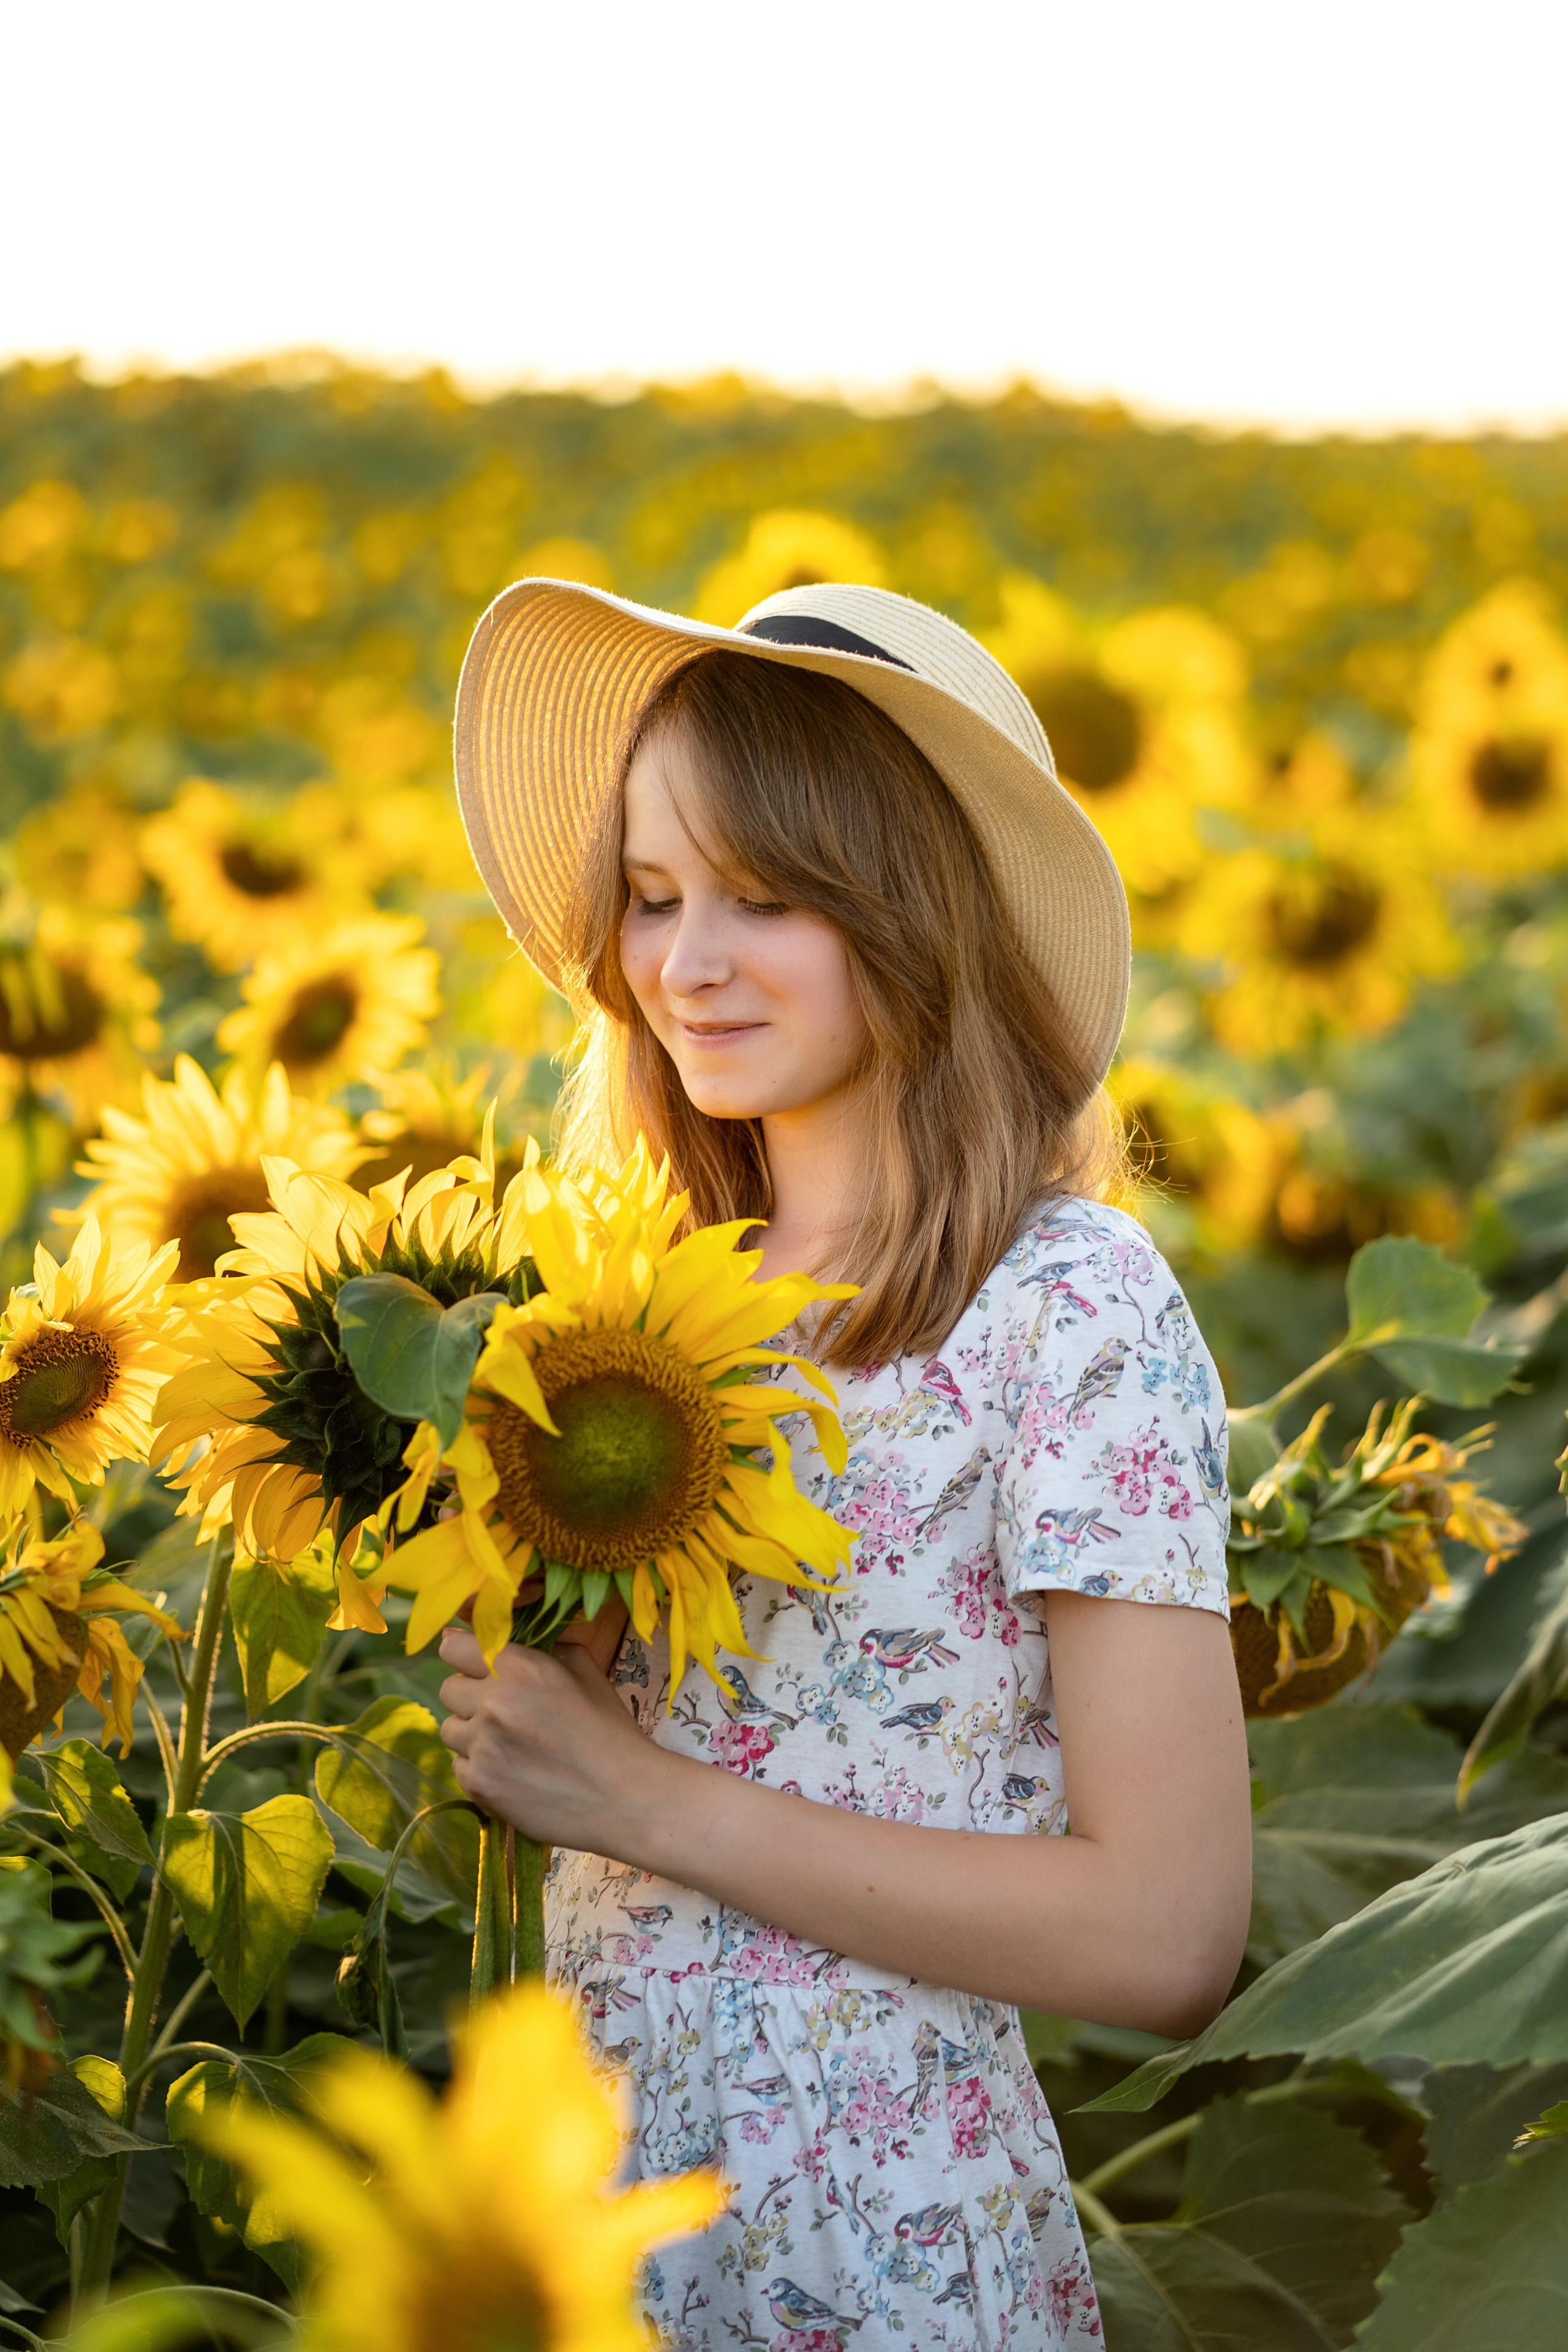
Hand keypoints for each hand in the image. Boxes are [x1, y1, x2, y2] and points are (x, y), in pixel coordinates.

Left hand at [436, 1623, 661, 1851]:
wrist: (625, 1798)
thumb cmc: (609, 1731)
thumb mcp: (584, 1671)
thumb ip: (540, 1648)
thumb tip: (500, 1639)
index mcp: (520, 1668)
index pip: (454, 1647)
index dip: (464, 1655)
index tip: (474, 1665)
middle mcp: (494, 1702)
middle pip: (448, 1689)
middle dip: (471, 1696)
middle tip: (503, 1711)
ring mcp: (483, 1747)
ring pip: (449, 1729)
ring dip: (472, 1733)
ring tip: (510, 1744)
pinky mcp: (479, 1785)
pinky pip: (458, 1765)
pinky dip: (479, 1767)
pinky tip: (512, 1770)